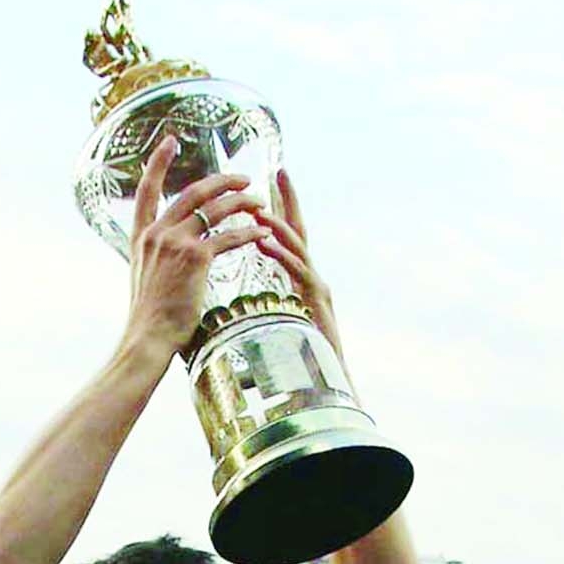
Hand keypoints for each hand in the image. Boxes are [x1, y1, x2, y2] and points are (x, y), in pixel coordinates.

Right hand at [125, 135, 268, 355]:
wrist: (148, 339)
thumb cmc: (150, 320)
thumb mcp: (145, 279)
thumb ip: (157, 258)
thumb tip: (168, 256)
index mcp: (142, 237)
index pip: (146, 190)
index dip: (158, 162)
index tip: (170, 141)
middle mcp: (157, 233)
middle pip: (193, 192)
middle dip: (222, 180)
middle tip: (243, 178)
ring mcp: (175, 243)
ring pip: (215, 209)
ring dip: (241, 202)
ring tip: (260, 201)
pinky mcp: (196, 259)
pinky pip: (229, 237)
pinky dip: (250, 232)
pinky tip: (264, 232)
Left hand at [256, 171, 347, 372]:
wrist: (327, 393)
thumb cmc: (300, 368)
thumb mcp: (277, 332)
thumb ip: (266, 313)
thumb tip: (236, 312)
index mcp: (300, 284)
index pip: (287, 241)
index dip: (278, 212)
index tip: (265, 186)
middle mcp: (312, 281)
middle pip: (300, 233)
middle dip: (289, 201)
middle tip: (278, 170)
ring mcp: (318, 291)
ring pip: (300, 249)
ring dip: (281, 223)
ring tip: (262, 203)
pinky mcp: (318, 305)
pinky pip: (299, 274)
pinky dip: (282, 255)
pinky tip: (265, 242)